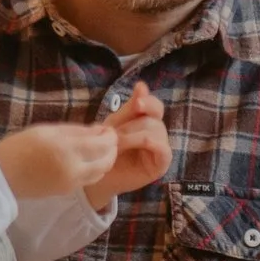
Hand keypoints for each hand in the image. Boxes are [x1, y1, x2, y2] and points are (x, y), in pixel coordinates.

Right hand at [0, 121, 119, 198]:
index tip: (108, 129)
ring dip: (105, 161)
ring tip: (98, 148)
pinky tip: (86, 159)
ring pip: (100, 173)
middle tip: (107, 139)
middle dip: (112, 149)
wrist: (1, 176)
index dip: (110, 136)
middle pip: (107, 162)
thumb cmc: (19, 146)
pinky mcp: (67, 192)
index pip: (102, 144)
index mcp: (67, 150)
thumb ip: (76, 131)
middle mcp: (74, 170)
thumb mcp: (47, 130)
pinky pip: (89, 179)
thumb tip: (99, 130)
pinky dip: (94, 169)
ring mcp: (71, 184)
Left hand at [86, 82, 169, 206]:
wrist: (97, 175)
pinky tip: (129, 146)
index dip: (147, 101)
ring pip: (155, 130)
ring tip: (116, 144)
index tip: (137, 100)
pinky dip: (146, 143)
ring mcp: (161, 149)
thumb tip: (142, 85)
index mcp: (147, 122)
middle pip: (154, 117)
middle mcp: (158, 133)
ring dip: (133, 134)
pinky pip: (162, 148)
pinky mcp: (162, 164)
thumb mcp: (115, 124)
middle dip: (131, 123)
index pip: (155, 106)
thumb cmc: (106, 149)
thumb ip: (130, 108)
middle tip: (113, 133)